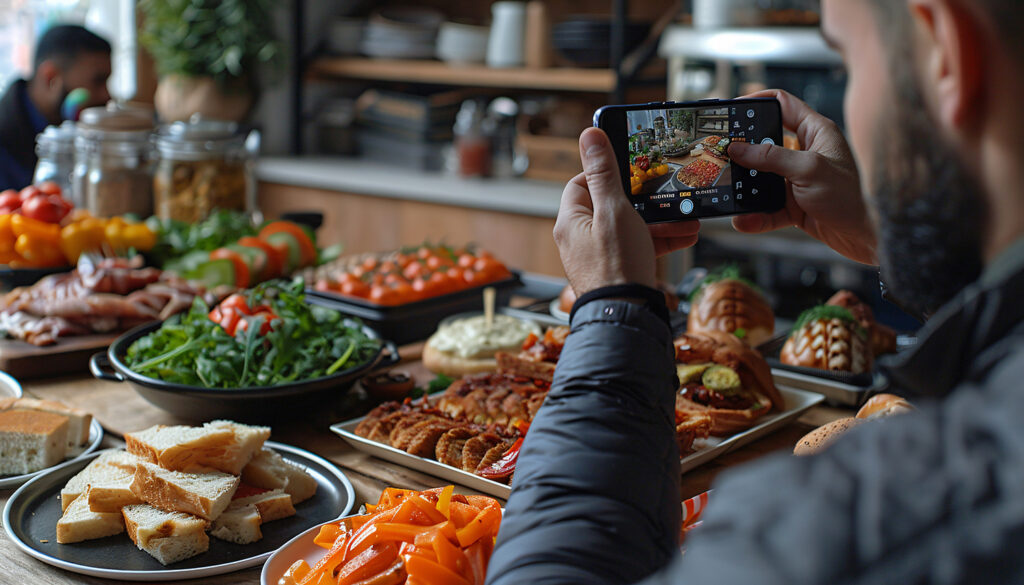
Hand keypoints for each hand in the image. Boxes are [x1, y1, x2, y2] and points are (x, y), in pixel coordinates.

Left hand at [553, 128, 699, 295]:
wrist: (626, 317)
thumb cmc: (615, 266)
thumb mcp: (613, 210)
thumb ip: (604, 172)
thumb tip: (588, 135)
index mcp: (571, 220)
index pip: (582, 183)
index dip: (607, 173)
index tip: (631, 168)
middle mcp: (580, 238)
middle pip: (612, 205)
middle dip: (645, 200)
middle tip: (667, 193)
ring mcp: (599, 256)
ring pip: (631, 227)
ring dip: (660, 220)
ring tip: (687, 216)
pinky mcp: (618, 270)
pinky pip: (639, 247)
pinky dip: (660, 241)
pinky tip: (685, 235)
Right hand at [728, 90, 877, 264]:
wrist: (864, 237)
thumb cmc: (850, 196)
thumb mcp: (808, 169)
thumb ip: (771, 157)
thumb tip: (739, 149)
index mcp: (816, 132)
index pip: (784, 104)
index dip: (758, 102)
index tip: (734, 109)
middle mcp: (805, 153)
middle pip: (765, 143)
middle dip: (743, 151)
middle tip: (722, 154)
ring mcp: (797, 180)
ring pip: (762, 178)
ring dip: (746, 188)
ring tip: (730, 192)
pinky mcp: (793, 204)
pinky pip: (767, 207)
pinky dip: (755, 215)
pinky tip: (744, 220)